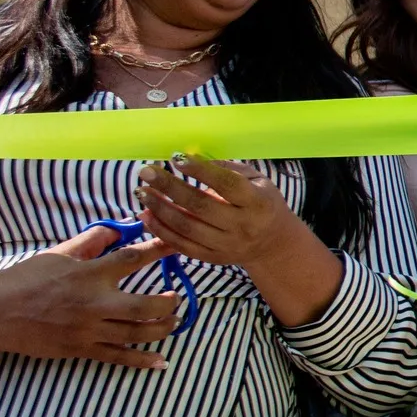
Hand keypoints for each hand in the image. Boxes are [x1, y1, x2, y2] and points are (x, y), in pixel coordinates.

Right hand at [0, 225, 178, 372]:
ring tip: (174, 321)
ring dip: (163, 328)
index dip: (159, 250)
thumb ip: (91, 241)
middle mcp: (93, 302)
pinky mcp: (80, 349)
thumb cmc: (25, 279)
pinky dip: (142, 361)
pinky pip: (118, 356)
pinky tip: (161, 362)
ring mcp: (88, 329)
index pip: (133, 258)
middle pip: (146, 305)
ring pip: (138, 332)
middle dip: (169, 302)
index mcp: (88, 273)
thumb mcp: (58, 253)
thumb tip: (120, 228)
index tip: (178, 246)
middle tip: (176, 297)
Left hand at [137, 154, 301, 268]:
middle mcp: (243, 225)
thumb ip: (229, 170)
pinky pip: (182, 245)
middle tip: (146, 172)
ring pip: (187, 227)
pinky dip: (161, 231)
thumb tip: (192, 159)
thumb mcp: (258, 181)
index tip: (176, 158)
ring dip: (159, 209)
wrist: (273, 243)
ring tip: (142, 192)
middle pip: (200, 206)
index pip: (226, 184)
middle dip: (169, 187)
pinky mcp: (213, 258)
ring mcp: (227, 245)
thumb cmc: (262, 203)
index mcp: (257, 202)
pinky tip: (147, 216)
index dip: (200, 171)